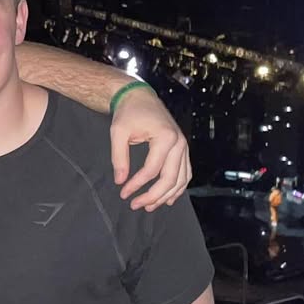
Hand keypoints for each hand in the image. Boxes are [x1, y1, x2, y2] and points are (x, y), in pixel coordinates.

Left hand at [110, 87, 191, 210]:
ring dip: (166, 196)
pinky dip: (178, 187)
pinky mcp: (182, 149)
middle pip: (170, 179)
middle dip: (153, 196)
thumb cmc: (129, 113)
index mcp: (166, 137)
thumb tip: (120, 181)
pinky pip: (185, 173)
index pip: (151, 170)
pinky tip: (167, 198)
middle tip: (135, 205)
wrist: (140, 97)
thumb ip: (119, 158)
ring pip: (181, 179)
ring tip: (149, 206)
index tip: (123, 193)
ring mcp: (184, 147)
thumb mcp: (118, 132)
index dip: (137, 185)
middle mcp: (180, 143)